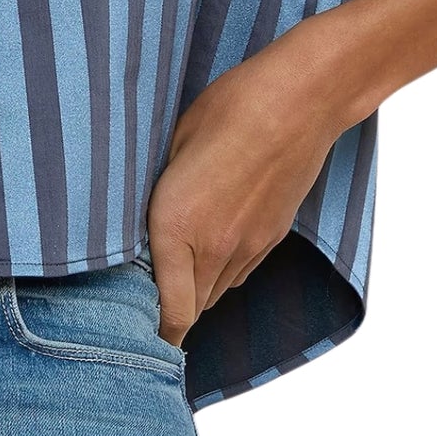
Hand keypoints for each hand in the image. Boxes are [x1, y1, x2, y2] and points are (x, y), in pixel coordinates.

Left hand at [146, 20, 354, 345]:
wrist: (299, 102)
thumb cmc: (228, 110)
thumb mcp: (171, 146)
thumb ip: (156, 195)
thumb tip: (144, 219)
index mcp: (176, 227)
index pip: (171, 313)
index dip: (155, 333)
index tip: (137, 332)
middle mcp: (215, 248)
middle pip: (192, 311)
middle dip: (168, 312)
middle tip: (144, 300)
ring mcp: (250, 246)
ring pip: (217, 293)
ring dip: (195, 291)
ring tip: (175, 271)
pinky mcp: (273, 236)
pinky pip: (240, 272)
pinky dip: (221, 271)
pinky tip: (210, 246)